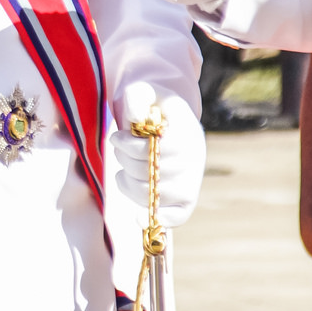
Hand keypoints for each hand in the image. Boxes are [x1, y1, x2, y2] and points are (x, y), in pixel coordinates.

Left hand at [112, 88, 206, 228]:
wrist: (163, 119)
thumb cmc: (149, 107)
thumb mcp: (142, 92)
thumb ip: (137, 97)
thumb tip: (137, 118)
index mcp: (188, 130)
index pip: (160, 149)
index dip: (132, 147)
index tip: (116, 137)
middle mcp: (195, 157)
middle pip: (152, 173)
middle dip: (126, 162)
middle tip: (119, 149)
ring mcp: (192, 178)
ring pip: (155, 195)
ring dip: (128, 184)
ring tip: (122, 170)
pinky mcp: (187, 197)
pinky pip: (178, 216)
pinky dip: (158, 219)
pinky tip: (137, 216)